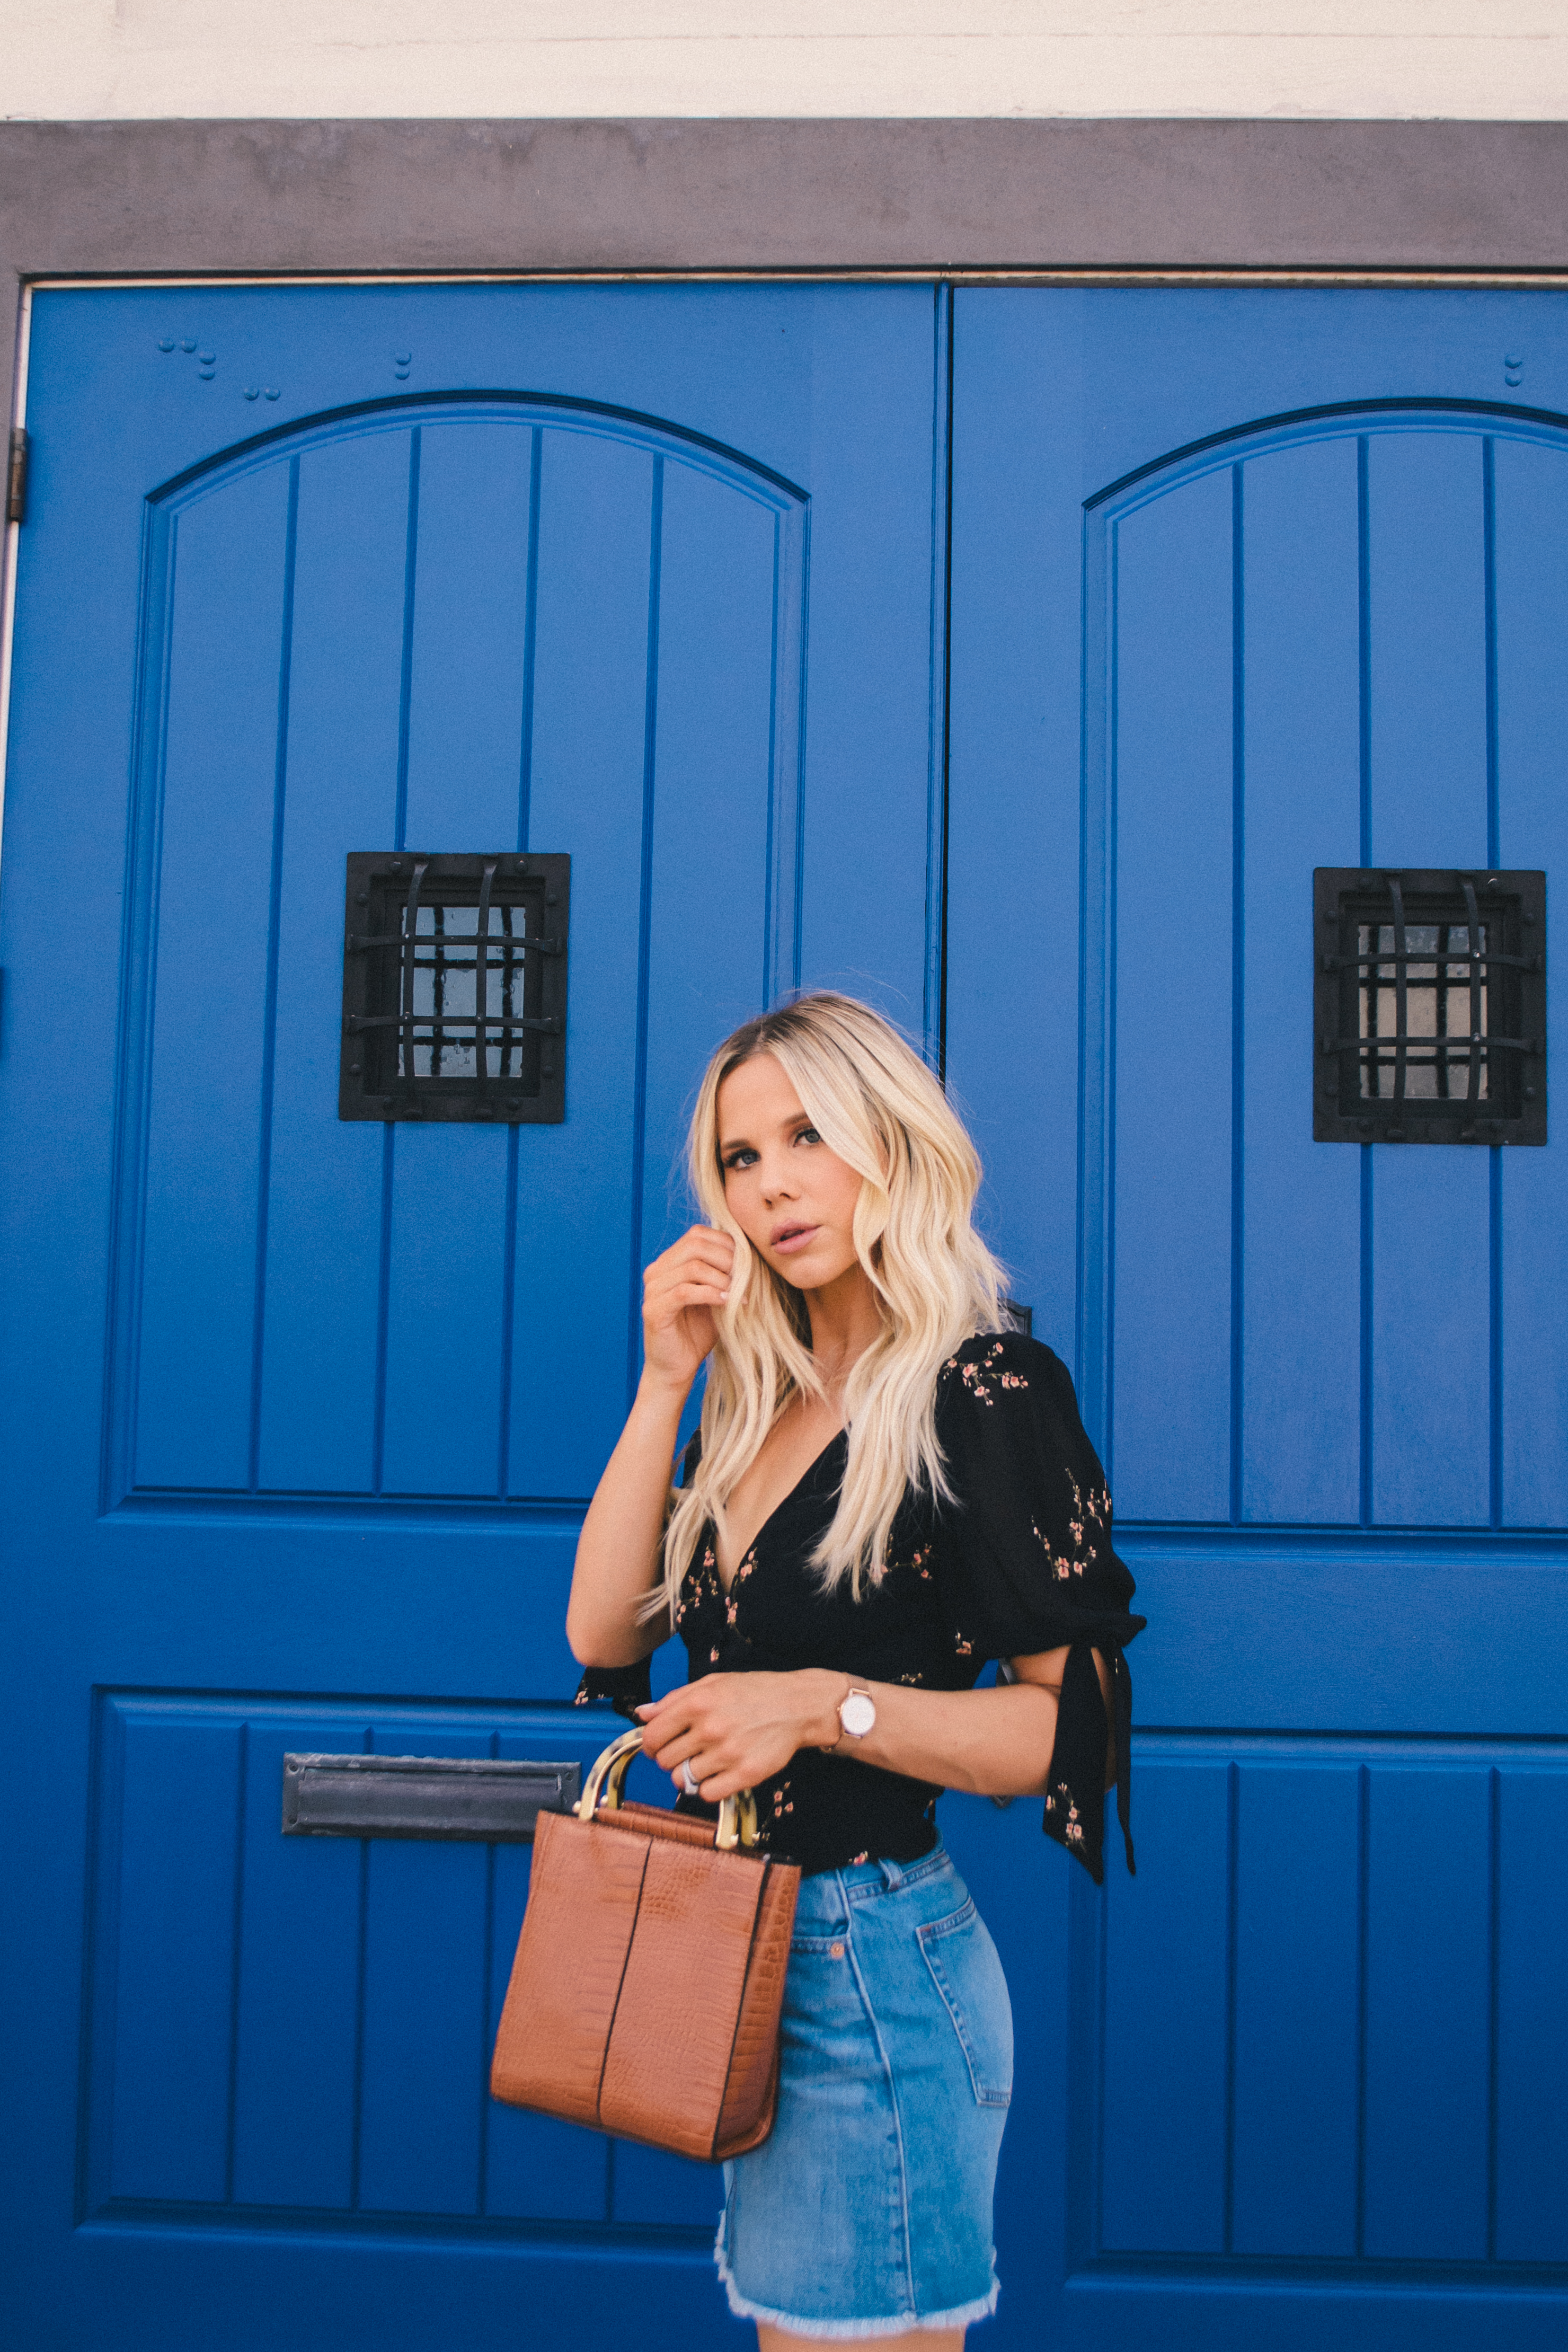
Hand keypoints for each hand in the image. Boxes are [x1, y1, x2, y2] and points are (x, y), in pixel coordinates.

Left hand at [636, 1670, 841, 1801]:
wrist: (796, 1705)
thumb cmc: (753, 1692)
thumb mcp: (712, 1684)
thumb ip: (674, 1699)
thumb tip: (642, 1714)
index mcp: (697, 1703)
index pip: (652, 1736)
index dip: (650, 1745)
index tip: (658, 1747)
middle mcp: (710, 1728)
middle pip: (666, 1761)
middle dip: (671, 1759)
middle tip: (687, 1752)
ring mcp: (728, 1753)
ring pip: (684, 1780)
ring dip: (690, 1774)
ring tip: (706, 1762)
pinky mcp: (745, 1774)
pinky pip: (708, 1794)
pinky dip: (708, 1788)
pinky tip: (718, 1774)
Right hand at [639, 1225, 735, 1395]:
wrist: (676, 1367)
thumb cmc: (698, 1331)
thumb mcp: (715, 1295)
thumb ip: (724, 1273)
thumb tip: (751, 1251)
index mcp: (668, 1262)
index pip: (697, 1234)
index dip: (726, 1243)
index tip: (748, 1262)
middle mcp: (656, 1271)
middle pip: (695, 1245)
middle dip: (727, 1259)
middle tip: (747, 1277)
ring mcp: (652, 1290)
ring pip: (692, 1268)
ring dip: (722, 1279)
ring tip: (740, 1293)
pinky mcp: (654, 1310)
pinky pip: (685, 1292)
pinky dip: (711, 1294)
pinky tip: (727, 1303)